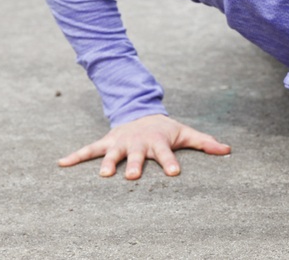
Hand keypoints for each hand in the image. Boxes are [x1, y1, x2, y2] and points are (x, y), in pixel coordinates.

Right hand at [58, 114, 230, 178]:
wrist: (141, 112)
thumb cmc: (166, 130)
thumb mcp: (185, 133)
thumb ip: (206, 143)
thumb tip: (228, 150)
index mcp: (158, 142)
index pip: (166, 154)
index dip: (170, 163)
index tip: (174, 173)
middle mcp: (138, 143)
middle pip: (137, 156)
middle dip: (135, 165)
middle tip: (133, 177)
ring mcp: (120, 143)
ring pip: (112, 154)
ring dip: (107, 163)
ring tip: (103, 174)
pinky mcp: (106, 143)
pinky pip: (88, 150)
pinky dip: (74, 156)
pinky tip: (60, 163)